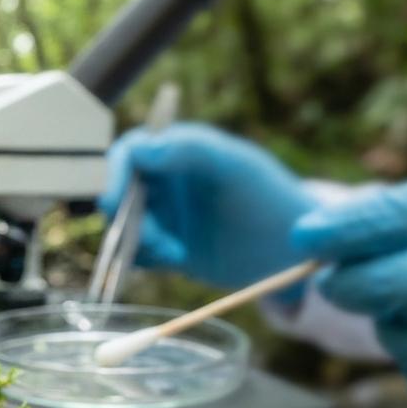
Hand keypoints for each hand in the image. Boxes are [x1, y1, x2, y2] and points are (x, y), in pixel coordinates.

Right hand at [98, 124, 316, 290]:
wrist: (291, 250)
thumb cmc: (269, 197)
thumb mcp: (235, 166)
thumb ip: (192, 149)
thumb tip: (143, 147)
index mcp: (178, 150)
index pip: (129, 152)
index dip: (115, 174)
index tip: (117, 203)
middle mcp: (164, 179)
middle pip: (119, 191)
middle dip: (125, 217)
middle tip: (153, 239)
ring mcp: (164, 214)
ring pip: (123, 225)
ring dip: (138, 241)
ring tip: (175, 254)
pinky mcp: (166, 246)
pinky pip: (136, 252)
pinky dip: (143, 258)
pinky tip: (176, 260)